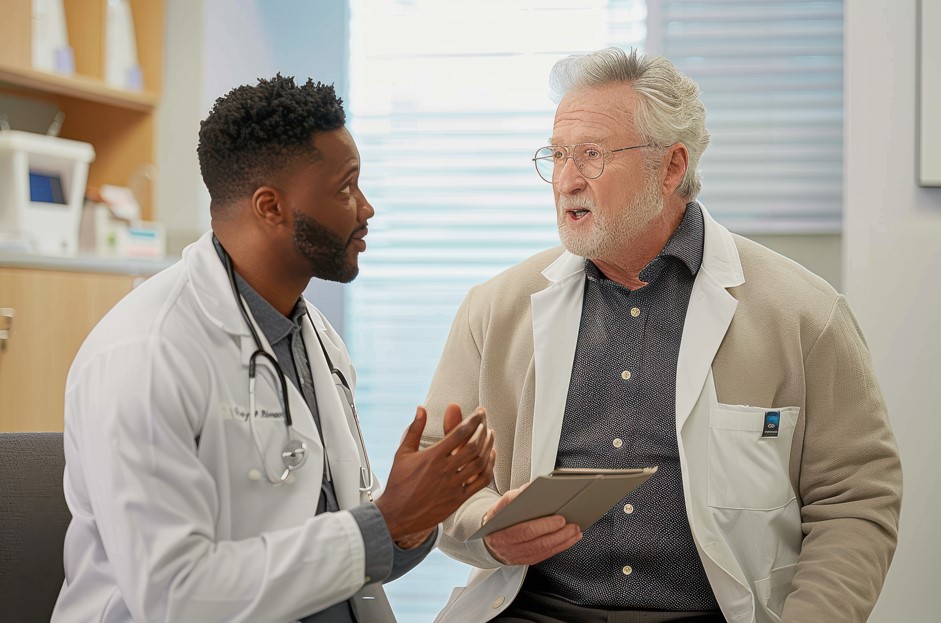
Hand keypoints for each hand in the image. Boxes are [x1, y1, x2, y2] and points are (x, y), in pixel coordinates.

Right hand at [375, 404, 495, 542]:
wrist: (397, 515)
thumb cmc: (398, 483)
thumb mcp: (403, 453)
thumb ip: (414, 429)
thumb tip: (421, 408)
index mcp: (432, 456)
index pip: (459, 433)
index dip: (473, 420)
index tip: (480, 412)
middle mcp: (445, 470)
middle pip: (473, 446)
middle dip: (483, 430)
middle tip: (485, 421)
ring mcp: (453, 486)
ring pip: (480, 463)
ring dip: (488, 446)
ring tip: (490, 435)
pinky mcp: (458, 499)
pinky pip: (481, 481)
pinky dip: (489, 467)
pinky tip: (489, 456)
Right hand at [482, 486, 581, 564]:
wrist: (486, 537)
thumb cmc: (497, 518)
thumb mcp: (500, 505)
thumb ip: (515, 497)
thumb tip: (530, 488)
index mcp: (499, 530)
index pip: (525, 530)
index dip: (544, 526)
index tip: (560, 518)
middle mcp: (506, 545)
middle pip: (537, 542)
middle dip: (558, 534)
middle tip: (572, 525)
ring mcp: (515, 555)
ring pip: (543, 551)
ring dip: (562, 541)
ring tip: (575, 531)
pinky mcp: (524, 560)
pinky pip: (544, 556)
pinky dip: (559, 547)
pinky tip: (569, 539)